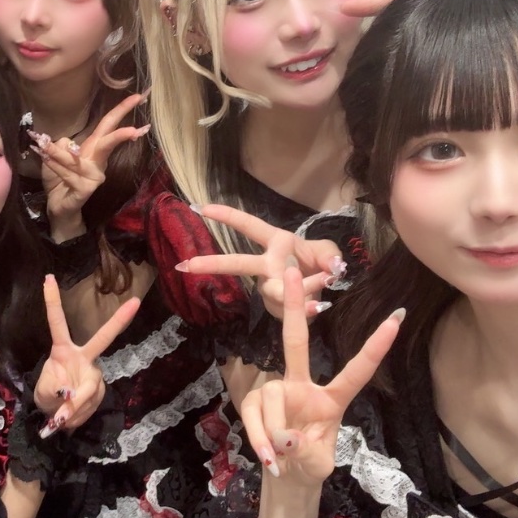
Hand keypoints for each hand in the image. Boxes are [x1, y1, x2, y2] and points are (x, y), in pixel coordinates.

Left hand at [31, 93, 149, 242]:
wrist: (59, 208)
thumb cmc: (60, 180)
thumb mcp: (56, 157)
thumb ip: (61, 145)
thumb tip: (65, 142)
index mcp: (93, 149)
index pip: (109, 125)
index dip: (122, 110)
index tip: (138, 96)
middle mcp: (97, 162)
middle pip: (109, 141)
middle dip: (120, 134)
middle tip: (134, 129)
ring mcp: (93, 177)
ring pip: (75, 158)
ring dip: (57, 152)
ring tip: (42, 145)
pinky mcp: (84, 189)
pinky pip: (67, 173)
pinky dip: (53, 166)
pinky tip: (45, 161)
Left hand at [33, 274, 140, 436]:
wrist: (58, 416)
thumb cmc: (48, 396)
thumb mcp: (41, 394)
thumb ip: (52, 391)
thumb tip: (69, 392)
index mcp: (62, 350)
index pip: (57, 322)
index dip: (52, 301)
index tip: (48, 277)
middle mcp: (83, 356)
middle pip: (103, 337)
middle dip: (119, 320)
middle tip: (136, 302)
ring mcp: (94, 373)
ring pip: (87, 390)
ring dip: (73, 408)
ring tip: (60, 417)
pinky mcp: (100, 390)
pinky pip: (89, 405)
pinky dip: (77, 415)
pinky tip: (70, 418)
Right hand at [174, 203, 346, 318]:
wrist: (324, 289)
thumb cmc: (319, 262)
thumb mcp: (329, 252)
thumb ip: (330, 256)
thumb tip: (333, 267)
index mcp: (277, 242)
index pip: (249, 226)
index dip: (226, 216)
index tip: (200, 208)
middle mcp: (268, 265)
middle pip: (237, 263)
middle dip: (211, 263)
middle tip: (185, 265)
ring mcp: (270, 287)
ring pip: (274, 290)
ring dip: (301, 286)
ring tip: (325, 279)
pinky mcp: (277, 308)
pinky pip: (289, 309)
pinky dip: (307, 308)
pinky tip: (317, 306)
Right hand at [240, 263, 400, 486]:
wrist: (286, 476)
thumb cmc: (311, 463)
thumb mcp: (319, 465)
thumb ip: (307, 452)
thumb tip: (285, 437)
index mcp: (333, 398)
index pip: (357, 371)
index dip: (375, 348)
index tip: (397, 319)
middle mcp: (304, 385)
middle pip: (296, 340)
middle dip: (296, 307)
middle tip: (291, 270)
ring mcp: (278, 391)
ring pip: (273, 399)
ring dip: (275, 433)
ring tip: (281, 458)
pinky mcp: (255, 402)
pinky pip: (254, 416)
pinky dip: (259, 439)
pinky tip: (268, 459)